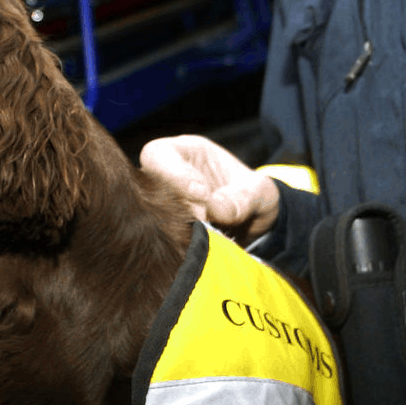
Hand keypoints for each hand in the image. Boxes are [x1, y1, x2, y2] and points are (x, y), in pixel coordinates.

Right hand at [137, 135, 281, 242]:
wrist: (258, 226)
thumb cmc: (256, 196)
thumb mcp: (259, 191)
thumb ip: (242, 197)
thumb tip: (216, 209)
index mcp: (184, 153)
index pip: (157, 155)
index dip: (174, 174)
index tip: (202, 195)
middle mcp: (164, 179)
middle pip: (145, 189)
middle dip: (174, 207)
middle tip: (204, 222)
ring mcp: (161, 209)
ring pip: (149, 218)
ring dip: (176, 231)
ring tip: (207, 237)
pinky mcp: (166, 236)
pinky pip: (160, 242)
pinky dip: (179, 248)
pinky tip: (200, 251)